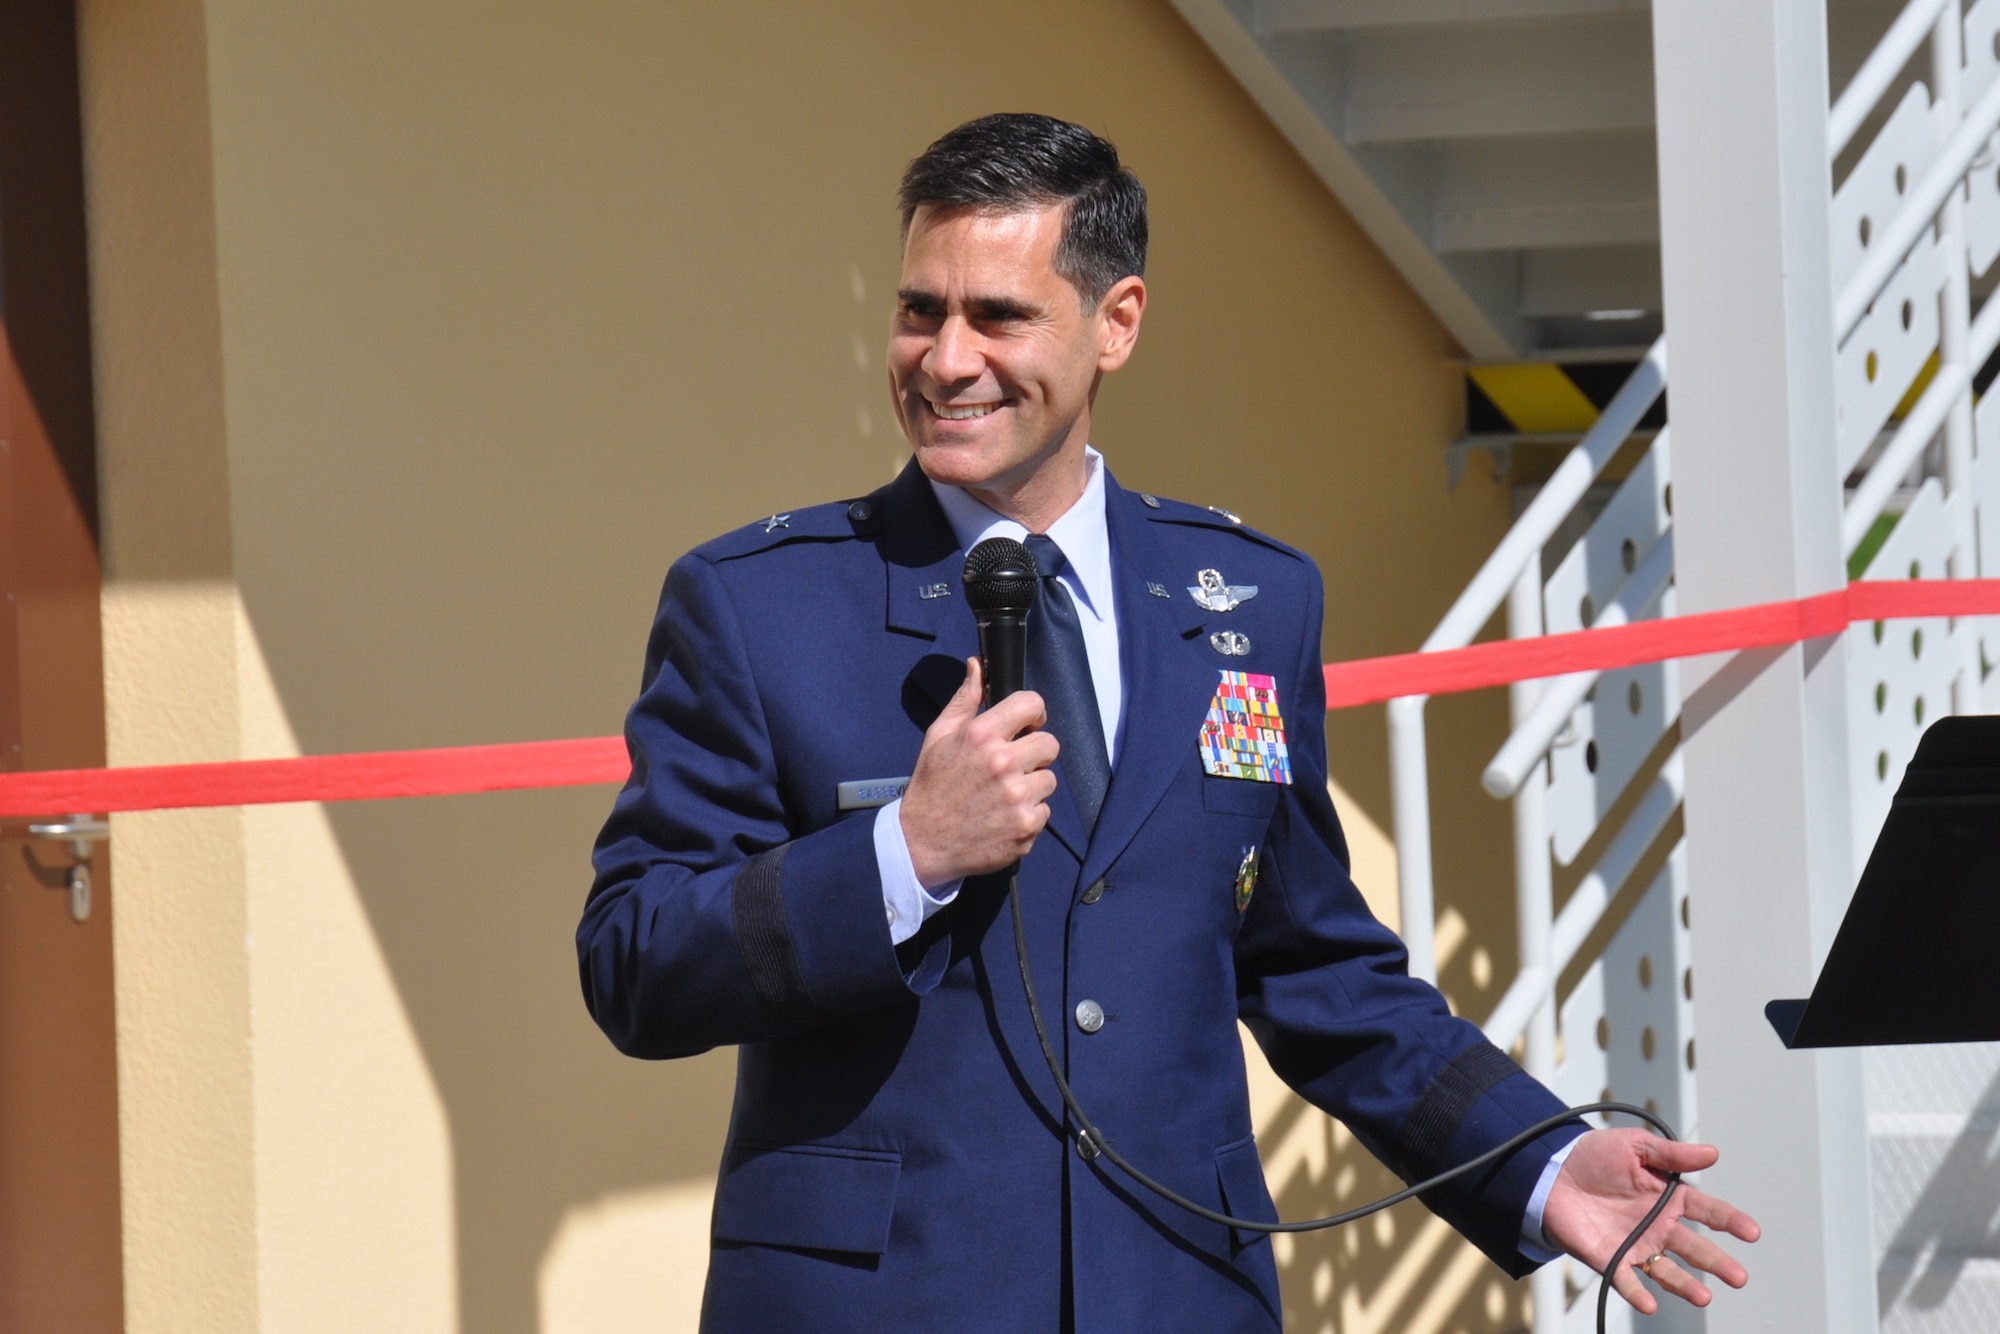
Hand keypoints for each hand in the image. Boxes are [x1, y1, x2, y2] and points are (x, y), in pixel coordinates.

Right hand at [900, 657, 1059, 886]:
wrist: (921, 843)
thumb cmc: (932, 787)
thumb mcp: (939, 736)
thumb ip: (965, 699)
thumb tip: (977, 665)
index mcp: (981, 735)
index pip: (1032, 704)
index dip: (1033, 714)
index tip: (1026, 726)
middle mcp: (1003, 763)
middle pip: (1050, 743)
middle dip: (1034, 753)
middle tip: (1012, 766)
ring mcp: (1017, 797)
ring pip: (1049, 780)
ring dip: (1032, 786)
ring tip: (1003, 796)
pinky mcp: (1026, 827)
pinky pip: (1045, 811)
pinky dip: (1028, 815)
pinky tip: (1003, 817)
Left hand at [1542, 1129, 1760, 1314]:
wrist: (1552, 1171)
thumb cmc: (1595, 1156)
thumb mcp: (1635, 1146)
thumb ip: (1672, 1154)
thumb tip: (1712, 1153)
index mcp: (1670, 1198)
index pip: (1708, 1211)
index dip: (1730, 1221)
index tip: (1751, 1232)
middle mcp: (1659, 1226)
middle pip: (1695, 1247)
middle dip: (1717, 1263)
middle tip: (1739, 1277)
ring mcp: (1636, 1245)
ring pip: (1668, 1271)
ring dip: (1686, 1285)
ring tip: (1704, 1297)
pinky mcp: (1610, 1259)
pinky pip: (1626, 1280)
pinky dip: (1638, 1293)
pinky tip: (1650, 1303)